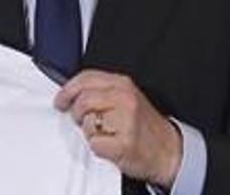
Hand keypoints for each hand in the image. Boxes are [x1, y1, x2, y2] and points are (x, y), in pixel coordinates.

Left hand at [54, 70, 181, 187]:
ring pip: (87, 124)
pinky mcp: (124, 143)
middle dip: (77, 114)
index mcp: (122, 84)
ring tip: (106, 134)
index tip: (60, 100)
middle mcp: (124, 99)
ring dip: (90, 133)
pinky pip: (95, 145)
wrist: (169, 151)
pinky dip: (99, 149)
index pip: (86, 78)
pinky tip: (111, 146)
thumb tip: (70, 94)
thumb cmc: (144, 126)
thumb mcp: (126, 98)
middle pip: (83, 101)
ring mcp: (125, 121)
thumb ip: (101, 92)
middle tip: (82, 121)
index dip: (68, 89)